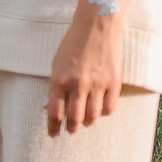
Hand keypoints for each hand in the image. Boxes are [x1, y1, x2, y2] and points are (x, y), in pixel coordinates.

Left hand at [45, 6, 124, 134]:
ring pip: (92, 115)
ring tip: (84, 122)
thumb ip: (53, 87)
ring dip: (87, 122)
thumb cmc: (72, 45)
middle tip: (69, 130)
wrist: (96, 27)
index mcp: (58, 80)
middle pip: (74, 118)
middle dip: (70, 128)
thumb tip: (48, 107)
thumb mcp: (55, 64)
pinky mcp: (113, 83)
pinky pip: (109, 107)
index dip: (53, 126)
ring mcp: (97, 85)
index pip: (54, 112)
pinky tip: (99, 111)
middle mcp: (77, 85)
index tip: (53, 134)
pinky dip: (103, 113)